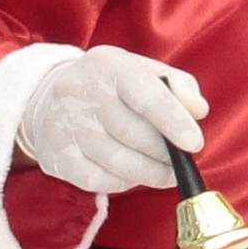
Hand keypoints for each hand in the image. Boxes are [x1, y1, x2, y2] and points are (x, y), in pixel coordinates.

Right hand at [21, 49, 207, 194]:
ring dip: (150, 173)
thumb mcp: (145, 71)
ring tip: (166, 173)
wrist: (48, 97)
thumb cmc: (112, 87)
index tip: (195, 144)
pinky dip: (124, 183)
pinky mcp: (56, 156)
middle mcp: (80, 92)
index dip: (173, 121)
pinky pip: (98, 181)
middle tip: (181, 161)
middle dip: (165, 153)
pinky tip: (134, 175)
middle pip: (133, 134)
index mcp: (108, 65)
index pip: (145, 95)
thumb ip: (179, 86)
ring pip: (118, 162)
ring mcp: (64, 125)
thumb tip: (199, 110)